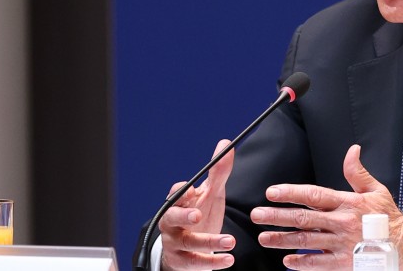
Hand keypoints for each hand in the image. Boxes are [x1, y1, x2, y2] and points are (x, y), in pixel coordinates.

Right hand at [158, 139, 237, 269]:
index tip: (193, 189)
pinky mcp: (181, 261)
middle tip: (198, 215)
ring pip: (187, 242)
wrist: (188, 249)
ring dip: (209, 242)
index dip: (182, 192)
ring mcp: (175, 242)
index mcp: (179, 202)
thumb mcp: (210, 195)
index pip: (175, 194)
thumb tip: (226, 144)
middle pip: (171, 217)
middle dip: (183, 216)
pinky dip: (212, 262)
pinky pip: (194, 262)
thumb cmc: (199, 217)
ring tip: (230, 241)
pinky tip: (228, 260)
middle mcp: (172, 222)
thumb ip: (218, 173)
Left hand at [252, 144, 402, 270]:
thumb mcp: (377, 192)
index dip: (291, 193)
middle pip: (303, 218)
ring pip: (306, 241)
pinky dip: (301, 263)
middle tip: (258, 215)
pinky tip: (287, 261)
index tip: (271, 192)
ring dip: (283, 239)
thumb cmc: (388, 220)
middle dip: (277, 216)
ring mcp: (341, 244)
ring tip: (265, 237)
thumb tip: (352, 151)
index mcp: (347, 203)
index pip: (313, 195)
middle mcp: (342, 223)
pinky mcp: (344, 263)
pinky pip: (318, 264)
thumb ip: (358, 173)